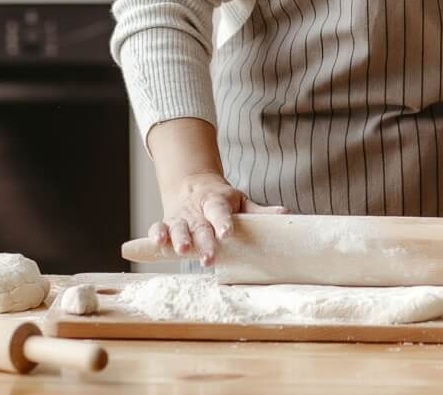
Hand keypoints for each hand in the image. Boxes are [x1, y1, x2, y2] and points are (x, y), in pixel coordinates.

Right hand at [148, 171, 285, 265]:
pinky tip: (158, 244)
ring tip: (182, 251)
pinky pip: (158, 227)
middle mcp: (197, 210)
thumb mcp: (240, 201)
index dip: (223, 222)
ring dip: (179, 239)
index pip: (220, 211)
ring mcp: (181, 217)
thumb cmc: (222, 199)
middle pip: (200, 225)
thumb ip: (259, 211)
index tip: (227, 233)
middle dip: (203, 242)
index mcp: (216, 202)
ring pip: (178, 227)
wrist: (192, 185)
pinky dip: (156, 235)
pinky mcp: (167, 223)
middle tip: (208, 258)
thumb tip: (286, 214)